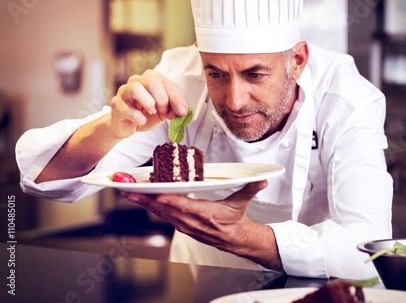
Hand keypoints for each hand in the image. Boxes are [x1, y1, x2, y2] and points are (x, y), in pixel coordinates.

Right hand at [110, 69, 187, 138]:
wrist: (127, 126)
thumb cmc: (146, 114)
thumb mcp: (164, 112)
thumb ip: (173, 109)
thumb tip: (181, 111)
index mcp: (150, 79)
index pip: (165, 82)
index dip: (176, 97)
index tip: (182, 111)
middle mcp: (136, 81)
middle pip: (151, 81)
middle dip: (162, 99)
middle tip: (163, 111)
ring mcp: (124, 91)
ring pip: (136, 89)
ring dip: (149, 103)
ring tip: (151, 112)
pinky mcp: (116, 104)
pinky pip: (127, 108)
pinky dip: (138, 117)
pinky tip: (141, 121)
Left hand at [121, 180, 282, 269]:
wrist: (235, 240)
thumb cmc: (235, 220)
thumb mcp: (242, 202)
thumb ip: (250, 188)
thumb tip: (262, 179)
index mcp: (206, 214)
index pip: (185, 207)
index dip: (170, 202)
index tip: (157, 195)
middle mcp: (192, 222)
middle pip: (166, 210)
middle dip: (147, 201)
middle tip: (130, 191)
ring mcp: (186, 226)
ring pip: (162, 214)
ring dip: (145, 204)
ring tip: (130, 194)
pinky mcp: (183, 226)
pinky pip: (165, 217)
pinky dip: (153, 208)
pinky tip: (144, 201)